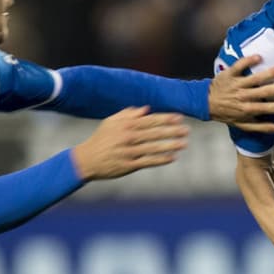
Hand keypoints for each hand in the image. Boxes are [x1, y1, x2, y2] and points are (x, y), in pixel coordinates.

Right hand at [71, 107, 188, 180]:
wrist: (86, 160)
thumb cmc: (101, 139)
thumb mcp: (111, 122)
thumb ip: (128, 114)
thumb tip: (146, 109)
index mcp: (125, 125)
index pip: (150, 120)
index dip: (166, 119)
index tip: (179, 118)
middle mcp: (128, 137)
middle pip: (155, 133)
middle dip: (172, 131)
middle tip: (187, 130)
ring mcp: (129, 152)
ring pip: (154, 147)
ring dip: (170, 145)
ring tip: (184, 143)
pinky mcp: (128, 165)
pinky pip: (148, 162)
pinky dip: (161, 160)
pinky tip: (172, 157)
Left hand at [209, 54, 273, 133]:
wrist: (204, 103)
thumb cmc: (227, 114)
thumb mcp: (243, 125)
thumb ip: (262, 127)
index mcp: (248, 109)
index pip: (269, 108)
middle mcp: (244, 97)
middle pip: (264, 92)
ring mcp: (236, 84)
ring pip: (254, 79)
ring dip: (268, 73)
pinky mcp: (229, 74)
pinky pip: (239, 66)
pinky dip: (248, 61)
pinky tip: (258, 57)